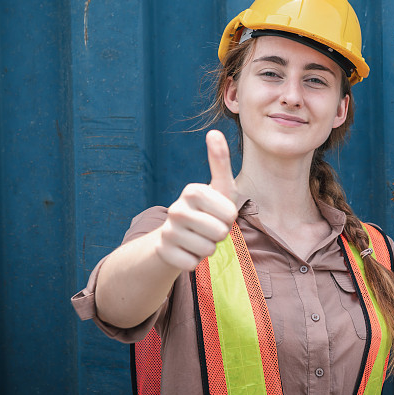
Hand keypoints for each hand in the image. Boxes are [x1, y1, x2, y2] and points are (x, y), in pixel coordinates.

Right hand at [157, 130, 238, 270]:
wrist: (177, 235)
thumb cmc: (207, 209)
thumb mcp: (219, 187)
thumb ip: (220, 161)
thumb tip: (213, 131)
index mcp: (192, 190)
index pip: (230, 214)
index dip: (229, 218)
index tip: (218, 212)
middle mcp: (176, 209)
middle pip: (220, 233)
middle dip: (220, 234)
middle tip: (209, 227)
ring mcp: (168, 231)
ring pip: (207, 250)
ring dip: (208, 248)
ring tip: (198, 237)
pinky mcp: (164, 252)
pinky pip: (194, 263)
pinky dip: (195, 260)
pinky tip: (187, 249)